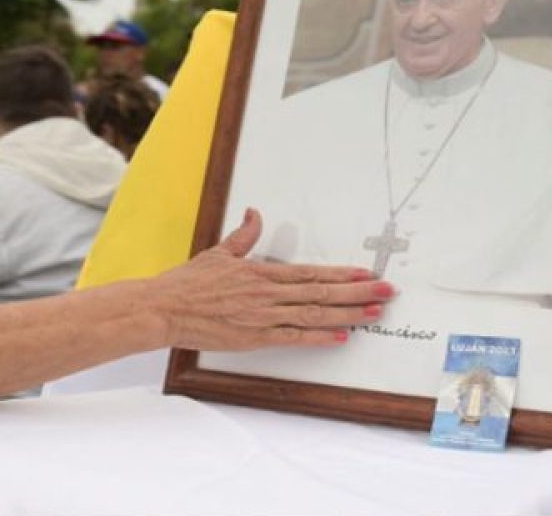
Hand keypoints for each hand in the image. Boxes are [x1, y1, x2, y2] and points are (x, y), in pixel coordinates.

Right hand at [149, 209, 394, 350]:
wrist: (164, 309)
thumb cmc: (188, 284)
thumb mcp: (218, 253)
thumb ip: (242, 236)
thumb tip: (253, 213)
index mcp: (261, 273)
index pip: (311, 272)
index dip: (342, 272)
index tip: (366, 272)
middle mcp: (268, 294)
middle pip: (322, 292)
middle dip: (358, 292)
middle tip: (387, 291)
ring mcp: (263, 317)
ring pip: (314, 313)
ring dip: (348, 314)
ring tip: (374, 313)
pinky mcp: (254, 338)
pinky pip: (293, 338)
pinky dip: (319, 337)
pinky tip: (341, 337)